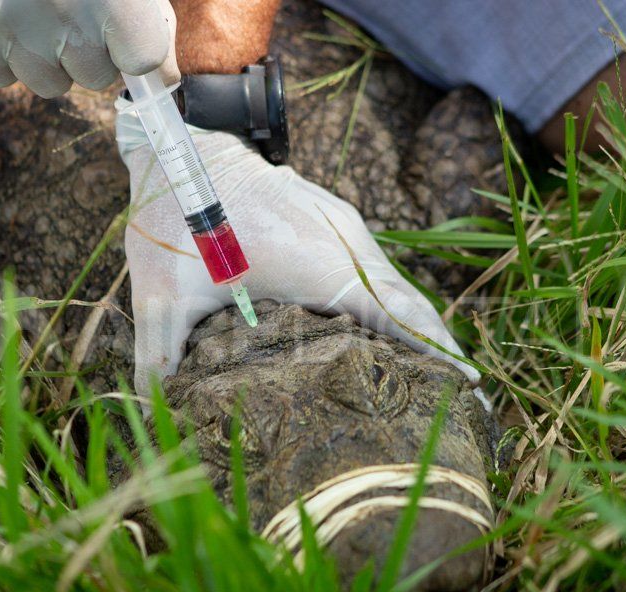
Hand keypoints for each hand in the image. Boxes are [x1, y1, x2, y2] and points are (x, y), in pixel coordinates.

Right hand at [0, 0, 178, 97]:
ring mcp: (5, 24)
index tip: (127, 29)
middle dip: (91, 48)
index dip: (136, 44)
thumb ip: (149, 15)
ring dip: (47, 54)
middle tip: (74, 2)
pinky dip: (2, 52)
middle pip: (94, 76)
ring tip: (35, 3)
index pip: (144, 60)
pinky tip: (2, 9)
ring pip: (46, 82)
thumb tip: (163, 77)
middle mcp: (60, 13)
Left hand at [116, 103, 479, 395]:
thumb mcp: (161, 292)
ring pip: (395, 286)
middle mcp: (346, 241)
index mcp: (319, 262)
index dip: (433, 353)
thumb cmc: (174, 213)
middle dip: (436, 350)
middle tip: (459, 402)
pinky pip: (377, 270)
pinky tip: (390, 338)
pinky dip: (393, 306)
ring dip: (416, 328)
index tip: (467, 388)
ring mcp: (344, 226)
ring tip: (435, 379)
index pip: (396, 317)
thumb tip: (158, 418)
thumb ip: (161, 358)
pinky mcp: (333, 222)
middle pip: (408, 304)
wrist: (181, 140)